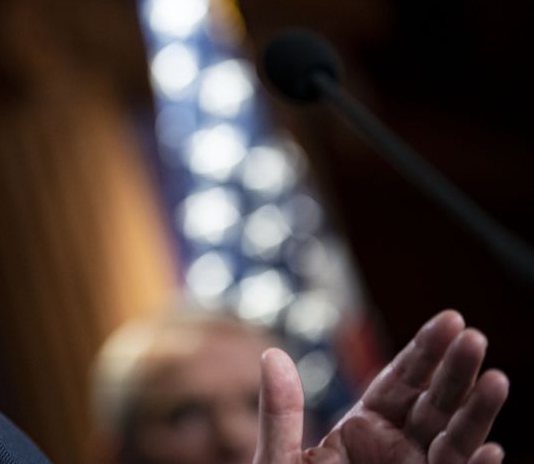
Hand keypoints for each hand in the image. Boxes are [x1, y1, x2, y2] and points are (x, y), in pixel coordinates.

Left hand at [254, 310, 508, 463]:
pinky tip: (492, 451)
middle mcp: (397, 450)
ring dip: (477, 414)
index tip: (449, 319)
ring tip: (495, 379)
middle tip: (472, 337)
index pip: (401, 381)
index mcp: (363, 429)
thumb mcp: (279, 462)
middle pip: (434, 403)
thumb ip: (280, 413)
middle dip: (455, 372)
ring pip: (454, 441)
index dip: (425, 351)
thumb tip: (271, 354)